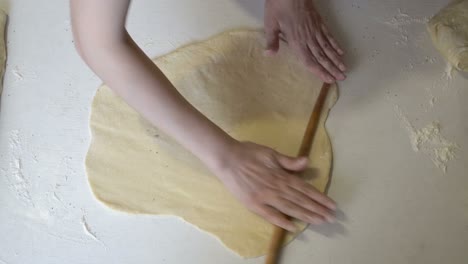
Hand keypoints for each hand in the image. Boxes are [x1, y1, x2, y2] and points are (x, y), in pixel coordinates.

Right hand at [212, 141, 336, 230]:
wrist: (227, 158)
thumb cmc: (249, 153)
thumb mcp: (271, 153)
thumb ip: (289, 161)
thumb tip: (306, 162)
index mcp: (281, 175)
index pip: (304, 188)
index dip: (319, 197)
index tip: (331, 204)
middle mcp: (276, 188)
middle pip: (300, 200)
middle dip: (317, 209)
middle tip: (331, 218)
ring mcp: (265, 197)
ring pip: (289, 208)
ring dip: (305, 216)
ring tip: (319, 222)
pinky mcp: (254, 204)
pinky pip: (270, 215)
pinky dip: (282, 221)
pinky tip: (293, 227)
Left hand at [264, 0, 345, 82]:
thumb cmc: (279, 5)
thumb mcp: (271, 23)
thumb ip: (272, 40)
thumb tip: (269, 55)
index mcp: (296, 41)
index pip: (309, 61)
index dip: (319, 71)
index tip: (328, 80)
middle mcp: (308, 38)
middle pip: (322, 57)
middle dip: (332, 69)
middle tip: (342, 78)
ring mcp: (315, 30)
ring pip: (327, 48)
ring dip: (336, 59)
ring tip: (344, 69)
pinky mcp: (319, 22)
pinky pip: (329, 36)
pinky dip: (335, 44)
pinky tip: (340, 51)